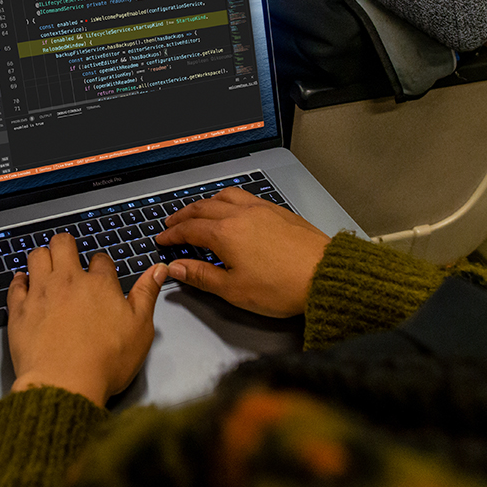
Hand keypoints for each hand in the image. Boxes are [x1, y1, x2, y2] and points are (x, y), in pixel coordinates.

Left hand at [7, 233, 167, 405]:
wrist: (65, 383)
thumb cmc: (106, 361)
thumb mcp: (140, 329)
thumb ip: (147, 294)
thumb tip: (158, 269)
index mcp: (99, 284)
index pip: (100, 260)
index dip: (101, 264)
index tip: (101, 273)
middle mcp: (68, 281)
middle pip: (63, 244)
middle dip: (66, 245)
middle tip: (68, 254)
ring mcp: (41, 293)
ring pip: (37, 256)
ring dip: (43, 257)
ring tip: (47, 265)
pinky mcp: (20, 310)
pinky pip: (15, 285)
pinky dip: (20, 280)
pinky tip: (23, 282)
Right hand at [156, 188, 331, 316]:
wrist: (324, 275)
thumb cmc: (282, 286)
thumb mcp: (234, 290)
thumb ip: (201, 276)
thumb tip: (176, 268)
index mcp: (225, 234)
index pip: (189, 230)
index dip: (172, 234)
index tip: (162, 239)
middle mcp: (241, 215)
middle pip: (203, 208)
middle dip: (184, 215)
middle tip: (172, 222)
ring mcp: (262, 209)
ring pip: (225, 196)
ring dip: (207, 202)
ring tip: (199, 210)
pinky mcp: (279, 211)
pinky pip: (246, 196)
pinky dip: (230, 199)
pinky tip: (234, 208)